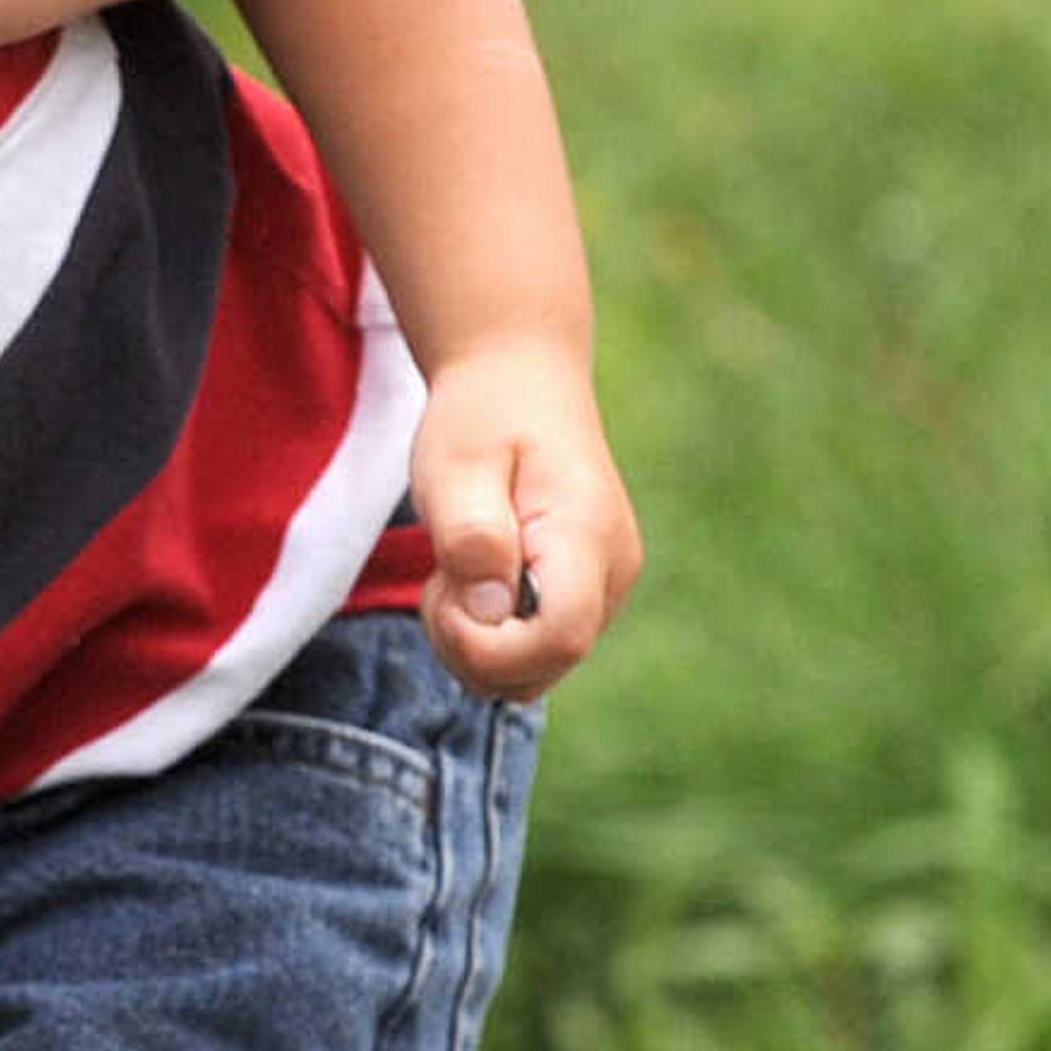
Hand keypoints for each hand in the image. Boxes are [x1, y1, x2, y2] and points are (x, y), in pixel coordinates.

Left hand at [410, 341, 640, 702]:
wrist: (519, 379)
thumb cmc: (483, 416)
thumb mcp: (457, 463)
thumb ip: (472, 535)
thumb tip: (490, 611)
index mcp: (587, 537)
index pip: (558, 640)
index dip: (490, 647)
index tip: (445, 596)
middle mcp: (612, 573)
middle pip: (544, 668)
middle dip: (471, 649)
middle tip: (438, 579)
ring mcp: (605, 588)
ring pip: (534, 671)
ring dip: (474, 645)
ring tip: (453, 574)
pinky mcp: (585, 595)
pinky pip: (533, 651)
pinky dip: (489, 636)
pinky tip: (471, 581)